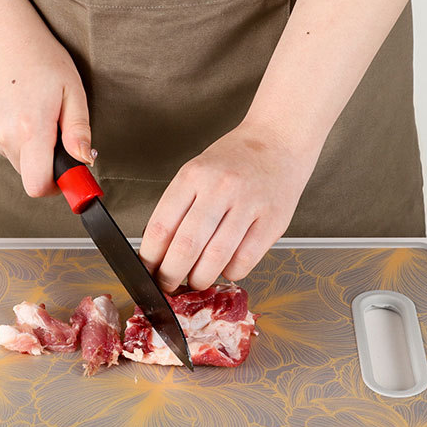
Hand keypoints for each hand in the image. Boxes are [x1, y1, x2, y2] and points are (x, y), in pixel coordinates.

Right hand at [0, 11, 92, 196]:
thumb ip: (79, 131)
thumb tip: (85, 160)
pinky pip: (7, 148)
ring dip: (34, 152)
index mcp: (31, 128)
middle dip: (49, 166)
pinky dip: (19, 139)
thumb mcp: (72, 91)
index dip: (57, 187)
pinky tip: (22, 112)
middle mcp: (6, 136)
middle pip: (31, 177)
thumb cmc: (40, 58)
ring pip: (20, 163)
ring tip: (39, 116)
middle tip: (60, 137)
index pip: (38, 185)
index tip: (70, 175)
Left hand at [140, 117, 319, 290]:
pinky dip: (230, 272)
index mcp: (193, 176)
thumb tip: (158, 251)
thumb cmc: (233, 161)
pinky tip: (225, 267)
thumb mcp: (196, 171)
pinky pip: (244, 259)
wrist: (278, 141)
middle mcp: (220, 188)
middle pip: (186, 247)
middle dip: (171, 275)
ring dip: (200, 279)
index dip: (150, 258)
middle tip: (167, 284)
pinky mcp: (272, 221)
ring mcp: (248, 204)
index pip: (161, 227)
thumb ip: (178, 207)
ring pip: (215, 258)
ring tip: (195, 280)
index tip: (148, 271)